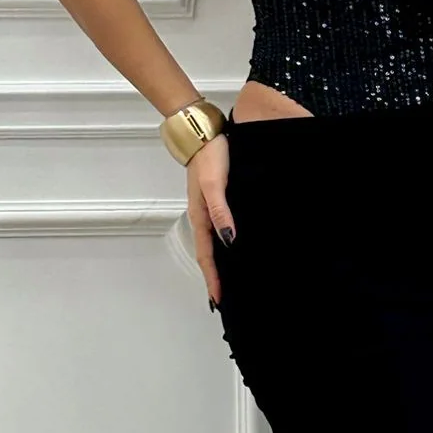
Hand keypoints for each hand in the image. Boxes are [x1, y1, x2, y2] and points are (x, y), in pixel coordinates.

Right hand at [188, 133, 234, 306]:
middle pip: (208, 255)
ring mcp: (208, 209)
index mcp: (200, 217)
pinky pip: (219, 229)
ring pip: (213, 243)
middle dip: (214, 277)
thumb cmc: (210, 157)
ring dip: (218, 264)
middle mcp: (203, 217)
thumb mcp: (214, 185)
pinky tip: (232, 247)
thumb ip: (221, 211)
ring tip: (227, 281)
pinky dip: (224, 244)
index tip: (219, 300)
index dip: (213, 278)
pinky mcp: (215, 200)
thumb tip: (229, 239)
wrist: (205, 133)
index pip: (207, 256)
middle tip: (222, 299)